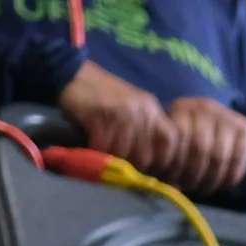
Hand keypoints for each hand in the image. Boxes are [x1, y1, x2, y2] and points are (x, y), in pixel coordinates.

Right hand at [59, 62, 175, 173]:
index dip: (163, 160)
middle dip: (133, 164)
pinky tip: (93, 143)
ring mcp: (122, 113)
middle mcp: (142, 111)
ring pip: (125, 154)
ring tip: (105, 151)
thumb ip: (146, 131)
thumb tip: (156, 165)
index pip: (171, 142)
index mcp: (153, 110)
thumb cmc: (104, 97)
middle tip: (120, 161)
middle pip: (146, 155)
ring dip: (113, 158)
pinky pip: (104, 147)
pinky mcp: (101, 116)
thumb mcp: (134, 109)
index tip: (151, 169)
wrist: (74, 75)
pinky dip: (98, 150)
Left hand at [162, 97, 245, 195]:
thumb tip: (155, 178)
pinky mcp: (245, 128)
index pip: (177, 139)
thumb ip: (164, 152)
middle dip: (193, 174)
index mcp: (182, 108)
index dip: (174, 165)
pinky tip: (223, 182)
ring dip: (211, 179)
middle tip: (190, 187)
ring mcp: (227, 116)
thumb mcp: (174, 140)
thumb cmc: (191, 140)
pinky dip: (230, 175)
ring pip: (218, 156)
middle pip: (199, 149)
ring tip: (205, 188)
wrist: (223, 126)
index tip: (172, 180)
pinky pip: (237, 158)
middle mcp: (205, 107)